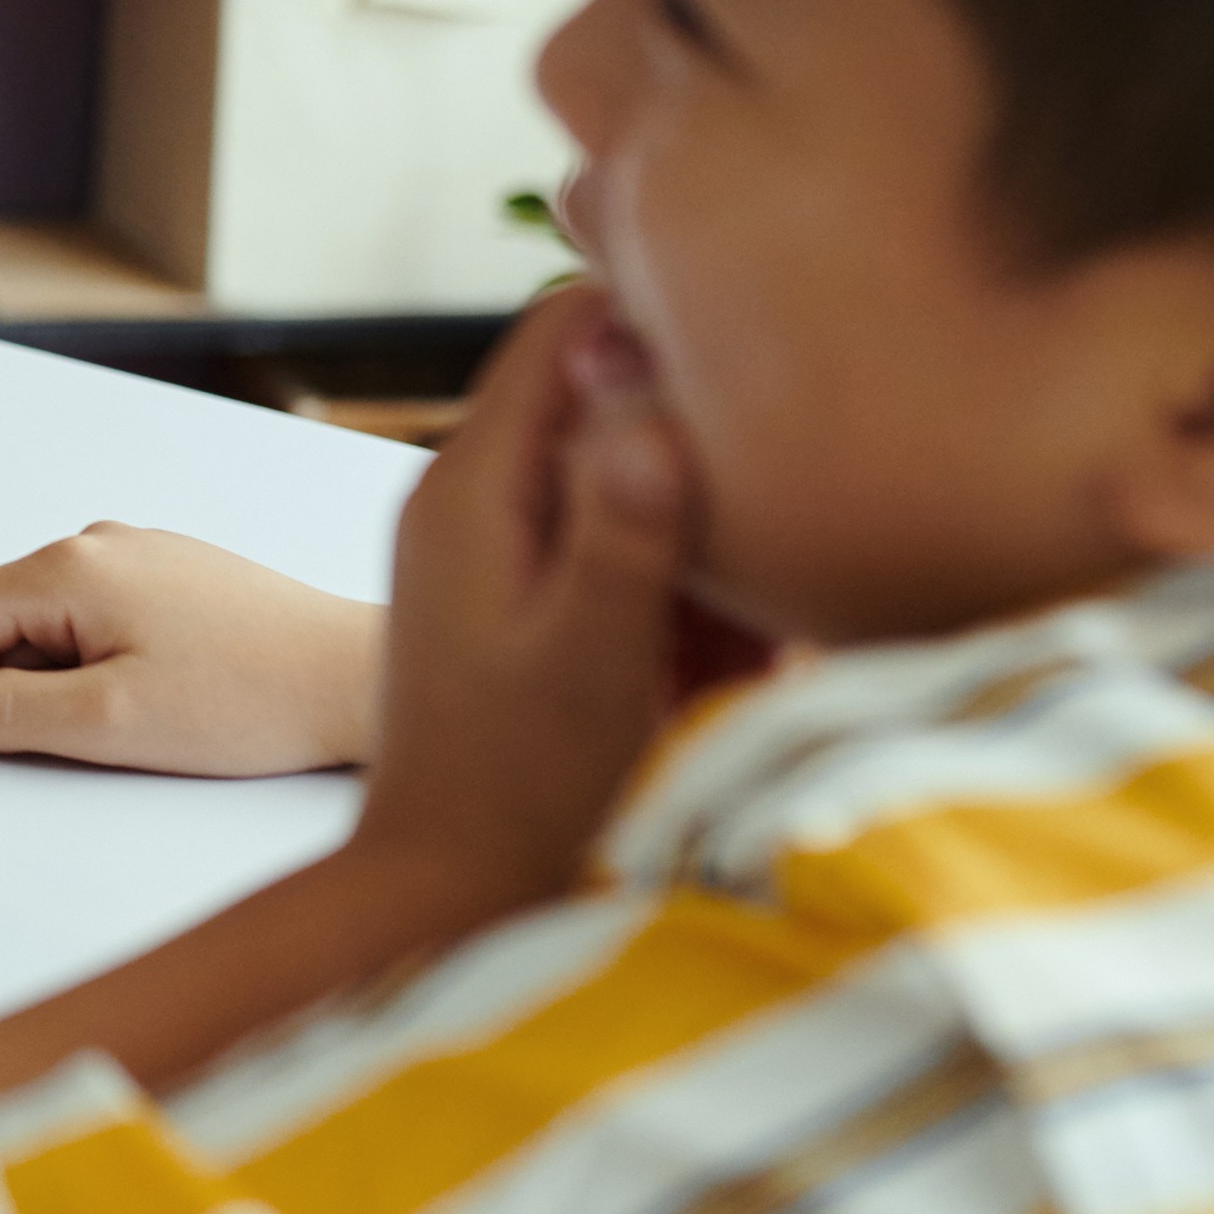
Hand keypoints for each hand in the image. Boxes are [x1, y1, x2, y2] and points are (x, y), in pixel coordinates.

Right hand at [0, 524, 381, 775]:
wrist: (356, 677)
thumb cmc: (250, 699)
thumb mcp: (108, 723)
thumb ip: (4, 715)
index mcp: (68, 567)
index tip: (44, 724)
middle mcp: (95, 542)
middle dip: (29, 682)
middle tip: (110, 717)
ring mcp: (137, 553)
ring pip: (49, 623)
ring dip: (75, 676)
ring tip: (153, 703)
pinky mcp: (172, 574)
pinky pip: (100, 618)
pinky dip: (116, 660)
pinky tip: (180, 684)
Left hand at [347, 283, 704, 929]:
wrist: (443, 894)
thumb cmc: (523, 786)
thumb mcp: (591, 654)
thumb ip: (620, 525)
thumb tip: (646, 402)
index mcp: (472, 481)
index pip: (562, 324)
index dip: (660, 320)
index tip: (758, 366)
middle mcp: (464, 492)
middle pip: (597, 400)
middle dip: (694, 452)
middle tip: (770, 527)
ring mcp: (482, 544)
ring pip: (615, 483)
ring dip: (693, 538)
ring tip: (749, 629)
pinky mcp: (509, 596)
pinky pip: (605, 552)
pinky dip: (670, 592)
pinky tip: (722, 666)